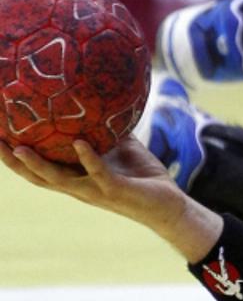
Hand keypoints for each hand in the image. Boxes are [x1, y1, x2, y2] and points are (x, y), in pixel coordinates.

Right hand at [0, 135, 221, 259]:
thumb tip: (94, 99)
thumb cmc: (141, 174)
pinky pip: (98, 173)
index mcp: (75, 177)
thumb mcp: (119, 146)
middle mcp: (78, 187)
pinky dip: (88, 158)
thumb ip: (103, 128)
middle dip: (12, 162)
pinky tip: (79, 143)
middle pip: (36, 177)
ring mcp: (95, 190)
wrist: (168, 202)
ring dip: (38, 165)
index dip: (13, 155)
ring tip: (20, 147)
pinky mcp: (115, 190)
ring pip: (59, 180)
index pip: (36, 168)